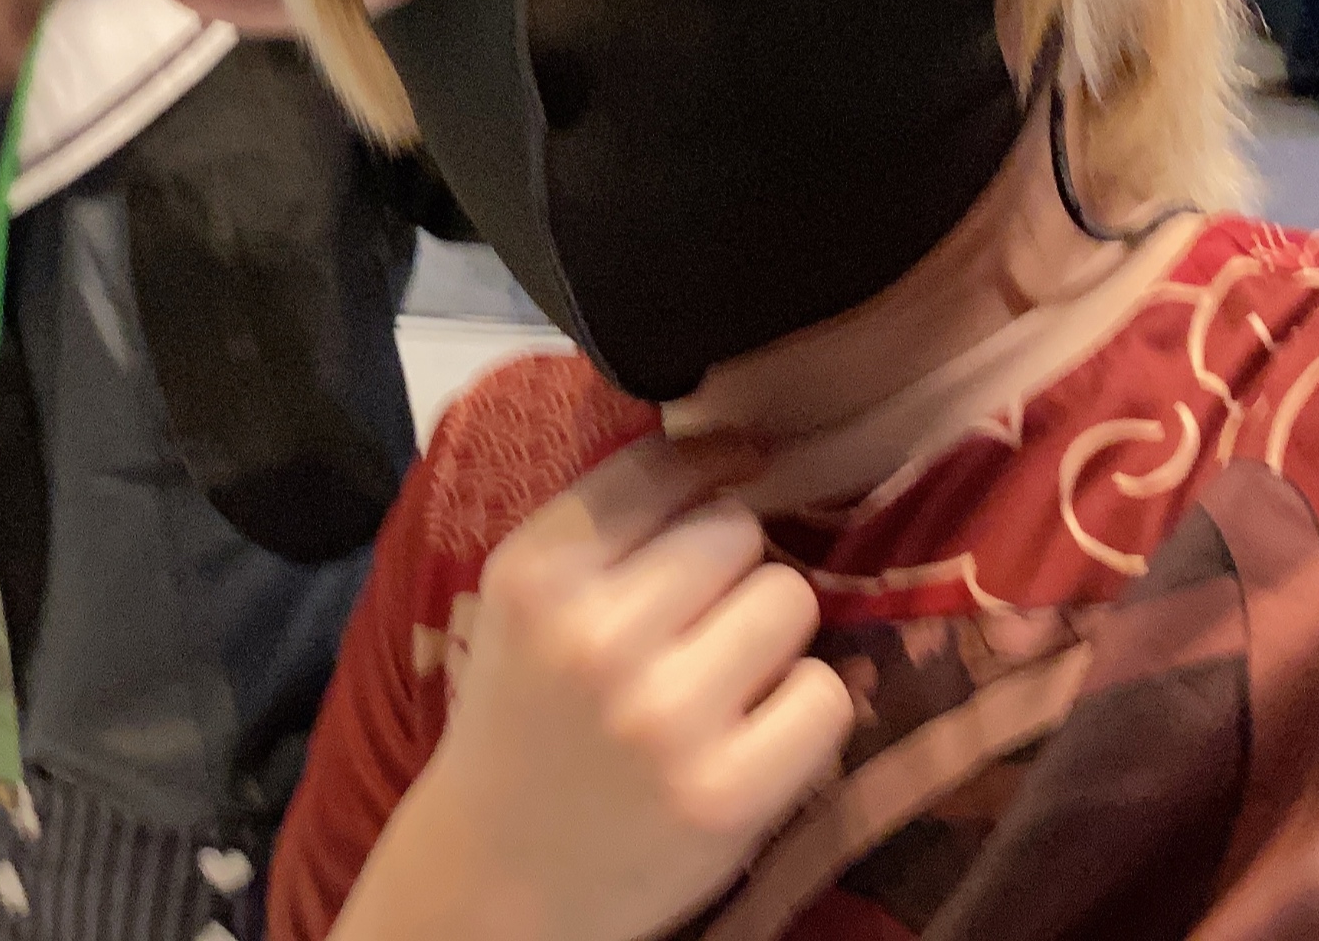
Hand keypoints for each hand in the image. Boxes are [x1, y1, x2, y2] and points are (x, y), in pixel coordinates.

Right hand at [375, 439, 851, 940]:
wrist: (494, 878)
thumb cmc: (525, 722)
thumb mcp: (525, 601)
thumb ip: (607, 523)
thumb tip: (733, 440)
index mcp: (535, 573)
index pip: (663, 465)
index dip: (712, 462)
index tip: (737, 465)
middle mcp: (596, 635)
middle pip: (738, 529)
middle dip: (732, 568)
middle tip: (697, 623)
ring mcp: (665, 717)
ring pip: (790, 600)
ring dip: (771, 634)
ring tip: (723, 680)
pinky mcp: (726, 795)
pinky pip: (824, 695)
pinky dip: (803, 712)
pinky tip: (752, 735)